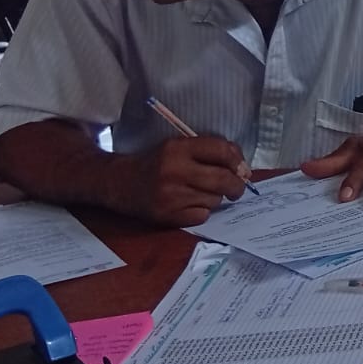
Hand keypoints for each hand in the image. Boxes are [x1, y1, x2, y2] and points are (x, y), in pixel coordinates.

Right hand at [115, 136, 247, 226]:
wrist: (119, 182)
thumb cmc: (156, 163)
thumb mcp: (177, 147)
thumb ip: (208, 152)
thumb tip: (243, 168)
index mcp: (178, 148)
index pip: (221, 150)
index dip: (238, 160)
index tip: (242, 169)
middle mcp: (175, 170)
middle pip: (223, 179)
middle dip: (237, 186)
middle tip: (236, 188)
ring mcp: (170, 195)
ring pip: (214, 199)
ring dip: (215, 198)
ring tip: (201, 193)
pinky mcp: (167, 215)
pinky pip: (201, 215)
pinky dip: (202, 211)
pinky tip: (190, 205)